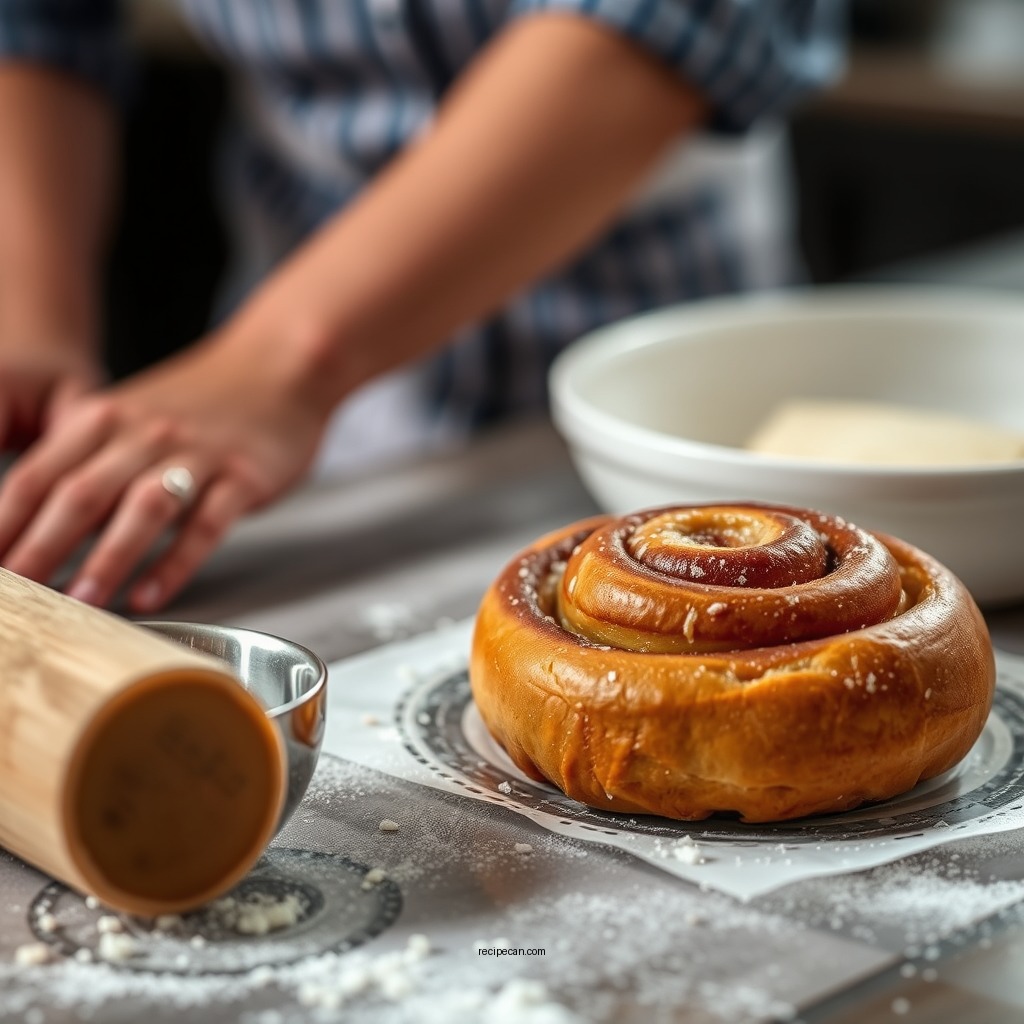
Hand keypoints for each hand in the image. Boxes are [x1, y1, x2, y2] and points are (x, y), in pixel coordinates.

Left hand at [0, 332, 331, 610]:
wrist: (282, 365)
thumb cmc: (204, 400)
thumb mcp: (132, 417)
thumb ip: (88, 464)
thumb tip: (39, 527)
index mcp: (104, 419)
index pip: (37, 475)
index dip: (3, 523)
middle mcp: (144, 434)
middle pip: (80, 493)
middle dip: (40, 548)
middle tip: (14, 595)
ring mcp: (196, 455)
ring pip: (142, 508)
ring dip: (107, 558)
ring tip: (81, 602)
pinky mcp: (243, 477)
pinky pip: (205, 525)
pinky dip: (175, 562)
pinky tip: (151, 595)